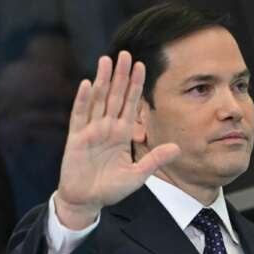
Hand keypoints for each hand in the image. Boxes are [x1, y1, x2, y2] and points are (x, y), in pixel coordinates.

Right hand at [54, 51, 179, 229]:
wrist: (87, 200)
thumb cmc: (111, 188)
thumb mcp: (137, 175)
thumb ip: (154, 160)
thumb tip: (177, 148)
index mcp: (123, 133)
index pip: (131, 104)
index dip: (135, 85)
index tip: (142, 66)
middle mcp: (108, 127)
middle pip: (115, 96)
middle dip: (121, 75)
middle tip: (125, 54)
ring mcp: (91, 130)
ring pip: (98, 100)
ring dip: (103, 80)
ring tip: (107, 61)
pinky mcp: (76, 138)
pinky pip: (80, 115)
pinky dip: (83, 100)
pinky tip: (88, 84)